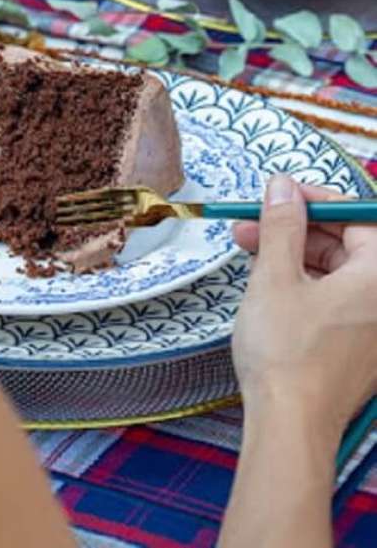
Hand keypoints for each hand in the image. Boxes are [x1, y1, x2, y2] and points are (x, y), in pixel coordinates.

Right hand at [232, 176, 376, 439]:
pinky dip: (304, 285)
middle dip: (297, 229)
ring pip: (338, 272)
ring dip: (294, 256)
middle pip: (348, 244)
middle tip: (252, 224)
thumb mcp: (275, 277)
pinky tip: (267, 284)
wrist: (290, 428)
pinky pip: (337, 300)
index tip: (279, 194)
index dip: (314, 200)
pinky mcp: (359, 350)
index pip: (356, 216)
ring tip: (249, 252)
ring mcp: (374, 329)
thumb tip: (282, 185)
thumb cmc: (286, 353)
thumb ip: (281, 224)